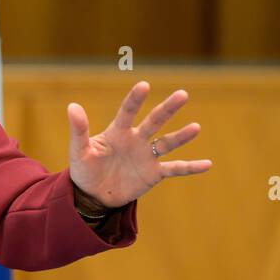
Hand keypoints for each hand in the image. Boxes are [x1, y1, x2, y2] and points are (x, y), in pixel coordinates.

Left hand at [67, 81, 210, 207]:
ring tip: (196, 127)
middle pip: (154, 121)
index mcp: (117, 132)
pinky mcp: (153, 174)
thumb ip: (78, 130)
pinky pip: (175, 169)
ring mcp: (146, 156)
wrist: (92, 194)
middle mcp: (136, 140)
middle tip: (182, 94)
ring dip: (181, 136)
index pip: (128, 112)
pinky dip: (190, 167)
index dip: (135, 99)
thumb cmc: (84, 169)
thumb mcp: (78, 151)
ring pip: (167, 143)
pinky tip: (207, 164)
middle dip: (167, 108)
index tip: (144, 85)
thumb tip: (72, 106)